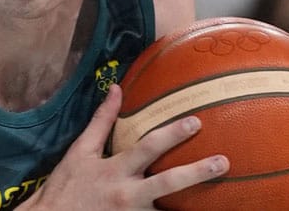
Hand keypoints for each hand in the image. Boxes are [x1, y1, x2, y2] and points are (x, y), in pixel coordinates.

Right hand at [19, 84, 227, 209]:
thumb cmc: (66, 185)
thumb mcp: (80, 151)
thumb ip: (102, 121)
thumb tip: (116, 89)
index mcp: (115, 169)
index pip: (148, 147)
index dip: (172, 134)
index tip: (195, 122)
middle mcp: (127, 194)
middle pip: (168, 182)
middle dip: (198, 172)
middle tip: (222, 162)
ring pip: (168, 210)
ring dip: (191, 205)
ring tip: (220, 200)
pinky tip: (191, 210)